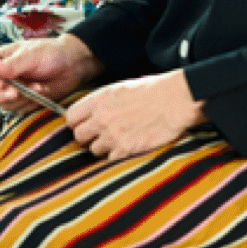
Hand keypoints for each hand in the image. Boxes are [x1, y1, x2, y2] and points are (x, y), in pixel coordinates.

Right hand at [0, 35, 100, 113]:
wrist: (73, 64)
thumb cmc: (51, 52)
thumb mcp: (32, 54)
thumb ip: (14, 63)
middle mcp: (0, 76)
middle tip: (16, 93)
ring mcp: (11, 90)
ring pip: (2, 104)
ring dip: (20, 99)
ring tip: (37, 86)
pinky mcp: (24, 101)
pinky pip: (19, 109)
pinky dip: (30, 103)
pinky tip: (41, 91)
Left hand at [66, 70, 203, 159]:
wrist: (175, 101)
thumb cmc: (152, 91)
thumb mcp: (119, 89)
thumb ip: (101, 102)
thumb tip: (91, 113)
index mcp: (98, 100)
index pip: (71, 118)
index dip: (77, 123)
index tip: (84, 125)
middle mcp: (101, 118)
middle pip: (78, 136)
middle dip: (87, 137)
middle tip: (99, 136)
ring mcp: (112, 135)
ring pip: (93, 150)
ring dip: (102, 147)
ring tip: (117, 140)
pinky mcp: (126, 149)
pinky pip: (110, 158)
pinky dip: (117, 155)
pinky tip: (127, 146)